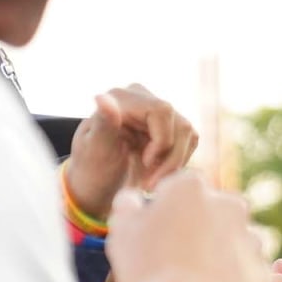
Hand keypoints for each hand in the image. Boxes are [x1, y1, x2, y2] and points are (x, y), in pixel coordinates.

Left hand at [65, 84, 198, 218]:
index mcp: (121, 98)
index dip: (162, 141)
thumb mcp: (94, 149)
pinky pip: (189, 142)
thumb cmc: (92, 168)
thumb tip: (102, 98)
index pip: (162, 111)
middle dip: (169, 159)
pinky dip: (176, 164)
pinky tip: (157, 173)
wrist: (98, 183)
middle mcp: (142, 98)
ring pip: (188, 135)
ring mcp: (158, 112)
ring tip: (151, 181)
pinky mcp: (170, 127)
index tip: (145, 163)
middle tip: (149, 182)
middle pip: (180, 124)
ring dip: (173, 164)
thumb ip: (103, 124)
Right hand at [104, 172, 265, 281]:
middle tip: (172, 260)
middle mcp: (229, 206)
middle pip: (209, 214)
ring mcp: (252, 241)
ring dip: (215, 258)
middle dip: (195, 231)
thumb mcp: (121, 231)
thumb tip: (133, 201)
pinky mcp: (263, 273)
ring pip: (230, 245)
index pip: (177, 191)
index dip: (164, 213)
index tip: (154, 235)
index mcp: (192, 188)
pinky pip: (244, 276)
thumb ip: (128, 206)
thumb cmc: (149, 270)